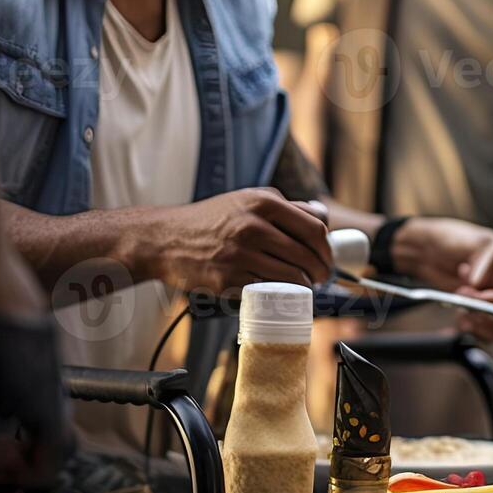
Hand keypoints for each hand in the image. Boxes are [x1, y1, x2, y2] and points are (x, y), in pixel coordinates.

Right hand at [135, 188, 331, 295]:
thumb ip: (284, 207)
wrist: (164, 239)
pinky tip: (280, 292)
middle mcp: (252, 227)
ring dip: (304, 285)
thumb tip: (321, 218)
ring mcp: (239, 254)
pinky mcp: (227, 279)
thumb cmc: (211, 219)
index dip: (326, 249)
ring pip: (290, 276)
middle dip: (320, 271)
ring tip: (304, 285)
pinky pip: (266, 290)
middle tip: (320, 277)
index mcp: (262, 203)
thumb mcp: (247, 199)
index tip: (327, 258)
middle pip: (306, 255)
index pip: (314, 228)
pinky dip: (278, 294)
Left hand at [392, 218, 492, 341]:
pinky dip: (472, 330)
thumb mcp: (471, 242)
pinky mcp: (479, 311)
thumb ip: (481, 260)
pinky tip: (458, 321)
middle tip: (470, 309)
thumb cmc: (453, 238)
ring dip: (481, 325)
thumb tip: (479, 283)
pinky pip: (484, 330)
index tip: (481, 299)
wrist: (428, 249)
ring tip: (462, 314)